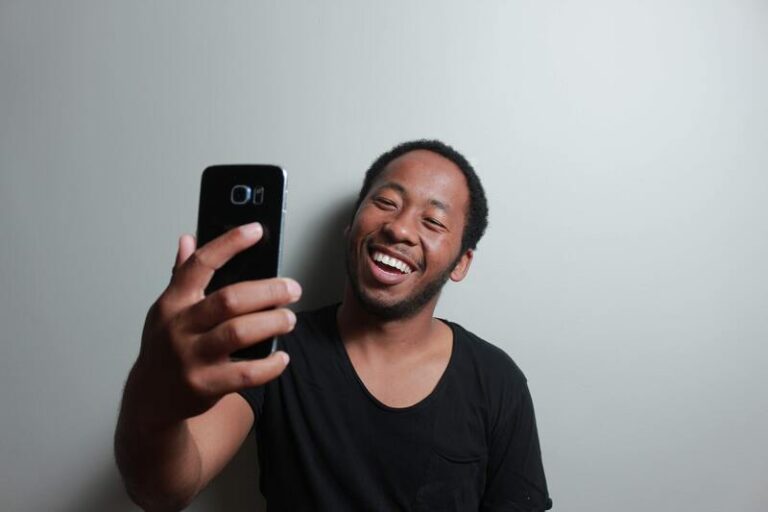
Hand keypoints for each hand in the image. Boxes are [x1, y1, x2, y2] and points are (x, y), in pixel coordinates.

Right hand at [130, 222, 300, 425]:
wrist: (150, 398)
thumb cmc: (164, 348)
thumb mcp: (165, 310)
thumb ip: (180, 275)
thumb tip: (188, 239)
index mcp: (173, 303)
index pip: (200, 264)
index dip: (229, 244)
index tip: (255, 230)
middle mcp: (180, 327)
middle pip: (229, 300)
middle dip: (267, 291)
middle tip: (291, 289)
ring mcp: (192, 357)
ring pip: (240, 332)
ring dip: (272, 322)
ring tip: (289, 319)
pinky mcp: (206, 385)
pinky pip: (247, 373)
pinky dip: (270, 365)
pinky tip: (281, 356)